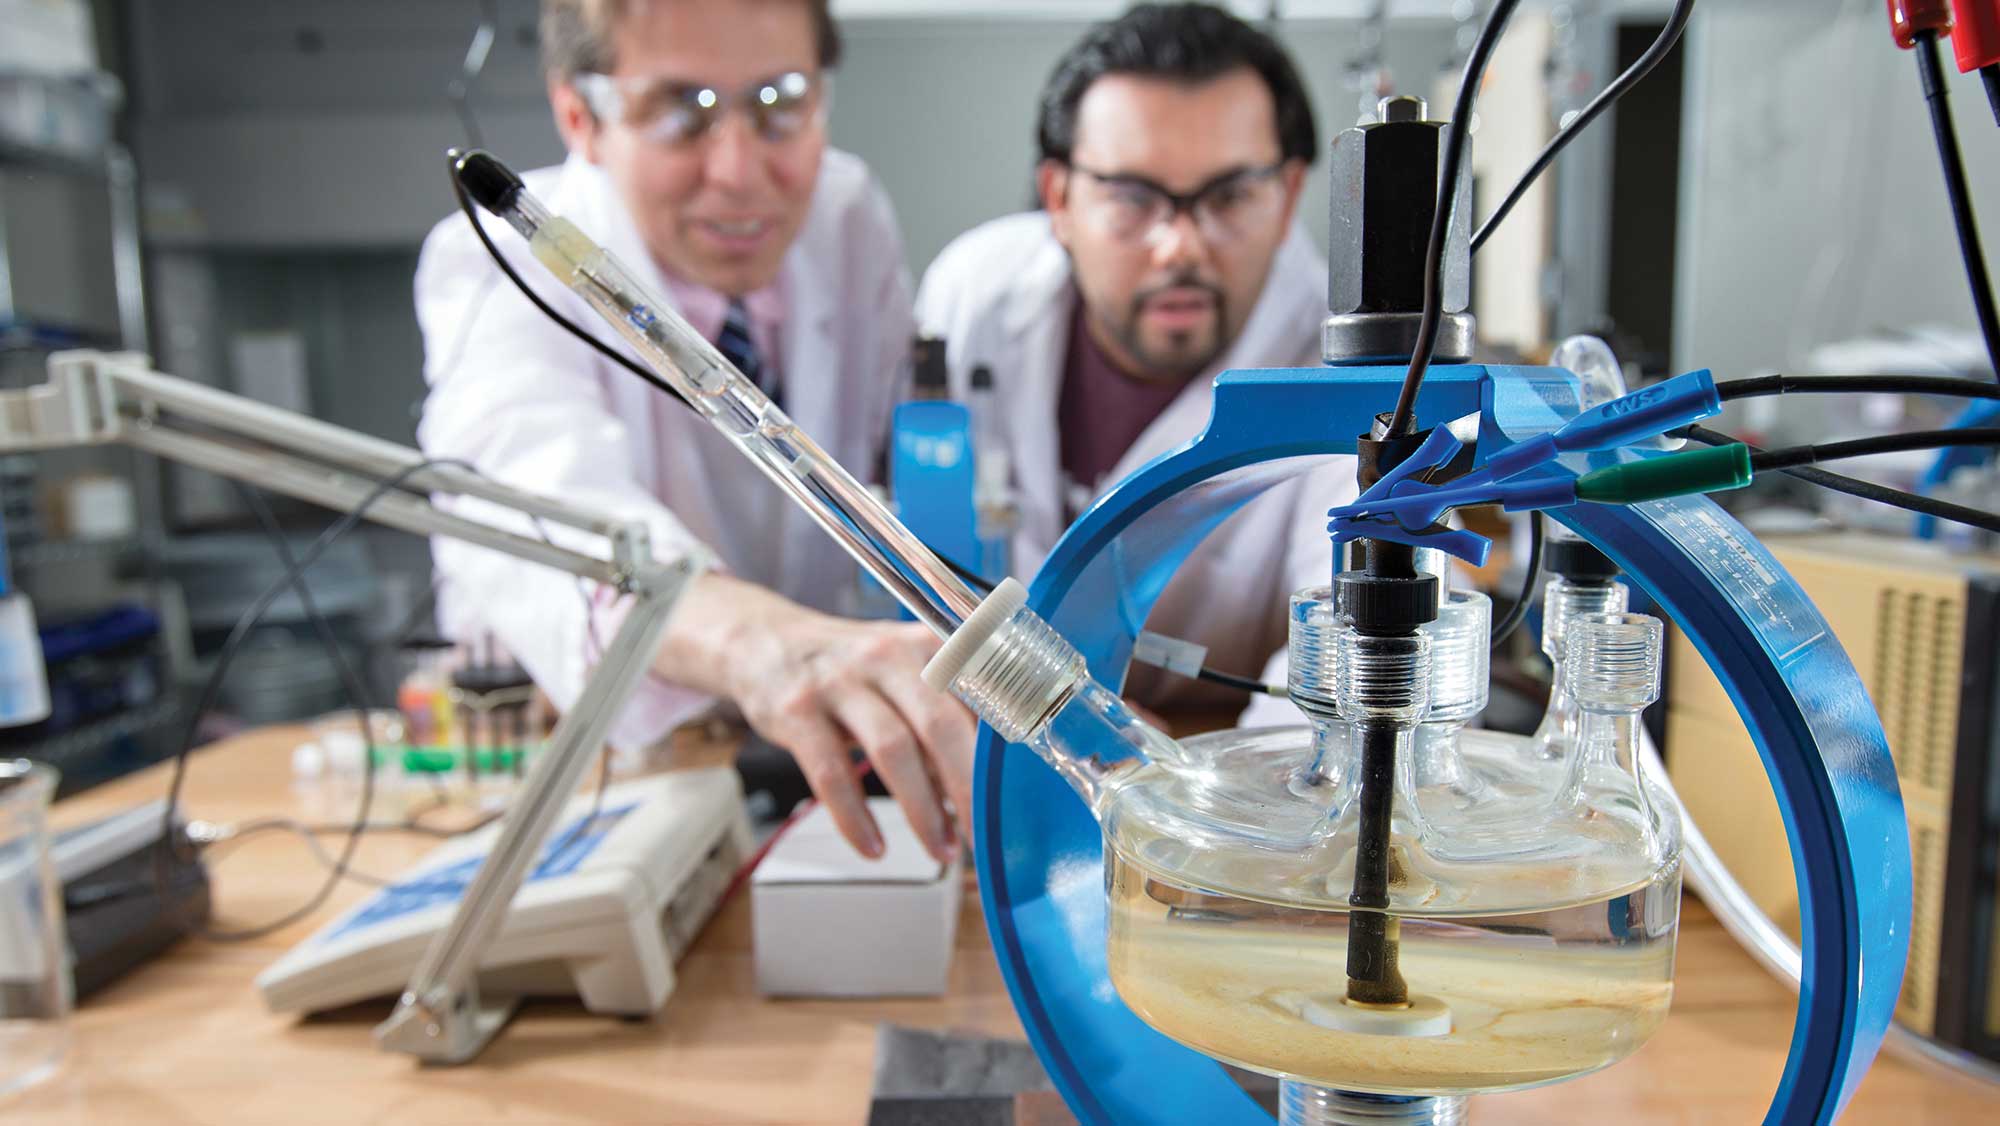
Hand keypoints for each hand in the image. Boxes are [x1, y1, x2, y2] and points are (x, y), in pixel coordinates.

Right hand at [654, 574, 974, 860]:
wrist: (767, 643)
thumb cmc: (855, 669)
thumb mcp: (907, 672)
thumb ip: (948, 717)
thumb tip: (986, 787)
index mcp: (929, 644)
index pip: (979, 697)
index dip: (1001, 752)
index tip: (1016, 798)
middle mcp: (888, 655)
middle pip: (940, 725)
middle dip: (968, 789)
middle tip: (984, 837)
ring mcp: (840, 681)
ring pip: (893, 750)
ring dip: (922, 810)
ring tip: (941, 849)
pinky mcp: (798, 711)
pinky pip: (832, 773)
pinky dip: (856, 818)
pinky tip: (874, 848)